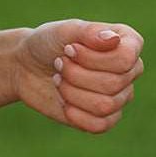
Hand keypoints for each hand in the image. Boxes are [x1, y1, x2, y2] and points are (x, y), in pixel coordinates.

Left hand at [12, 18, 144, 133]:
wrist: (27, 67)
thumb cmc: (48, 43)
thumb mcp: (63, 30)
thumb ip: (88, 32)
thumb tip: (114, 39)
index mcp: (126, 41)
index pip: (126, 59)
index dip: (92, 57)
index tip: (69, 48)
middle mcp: (129, 69)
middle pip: (113, 83)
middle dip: (76, 74)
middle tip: (59, 62)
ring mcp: (119, 95)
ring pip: (105, 105)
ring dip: (72, 92)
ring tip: (59, 79)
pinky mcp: (106, 117)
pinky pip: (100, 126)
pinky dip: (75, 113)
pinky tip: (63, 101)